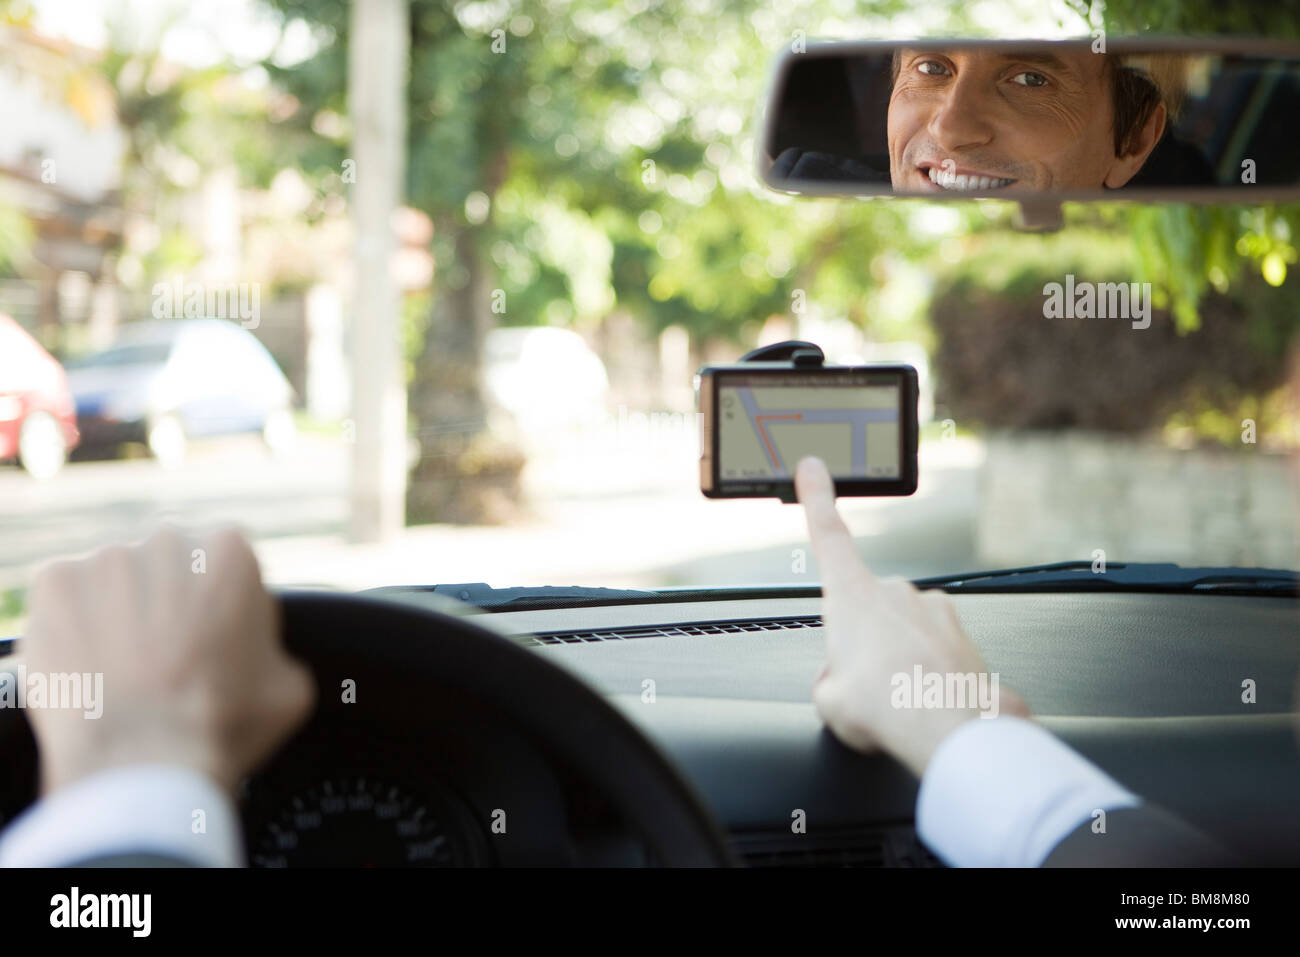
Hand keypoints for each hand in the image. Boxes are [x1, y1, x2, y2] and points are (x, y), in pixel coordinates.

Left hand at [19, 526, 315, 795]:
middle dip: (171, 602)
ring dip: (122, 612)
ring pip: (117, 580)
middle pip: (171, 565)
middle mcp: (168, 542)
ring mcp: (106, 561)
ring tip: (127, 669)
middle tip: (169, 658)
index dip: (223, 607)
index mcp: (230, 553)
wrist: (141, 764)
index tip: (213, 643)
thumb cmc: (220, 727)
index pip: (226, 565)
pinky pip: (68, 597)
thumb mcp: (289, 686)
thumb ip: (277, 646)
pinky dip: (75, 626)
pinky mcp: (55, 585)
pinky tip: (92, 666)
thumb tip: (261, 650)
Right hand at [794, 457, 1028, 775]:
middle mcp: (896, 592)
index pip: (827, 535)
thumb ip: (828, 679)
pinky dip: (930, 675)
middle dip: (862, 645)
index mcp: (853, 596)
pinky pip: (936, 652)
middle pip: (865, 611)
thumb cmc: (889, 709)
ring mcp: (935, 611)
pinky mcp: (965, 635)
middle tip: (863, 687)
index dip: (816, 499)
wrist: (954, 732)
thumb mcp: (828, 700)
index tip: (814, 468)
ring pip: (903, 634)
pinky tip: (927, 703)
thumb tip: (840, 681)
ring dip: (898, 661)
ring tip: (898, 701)